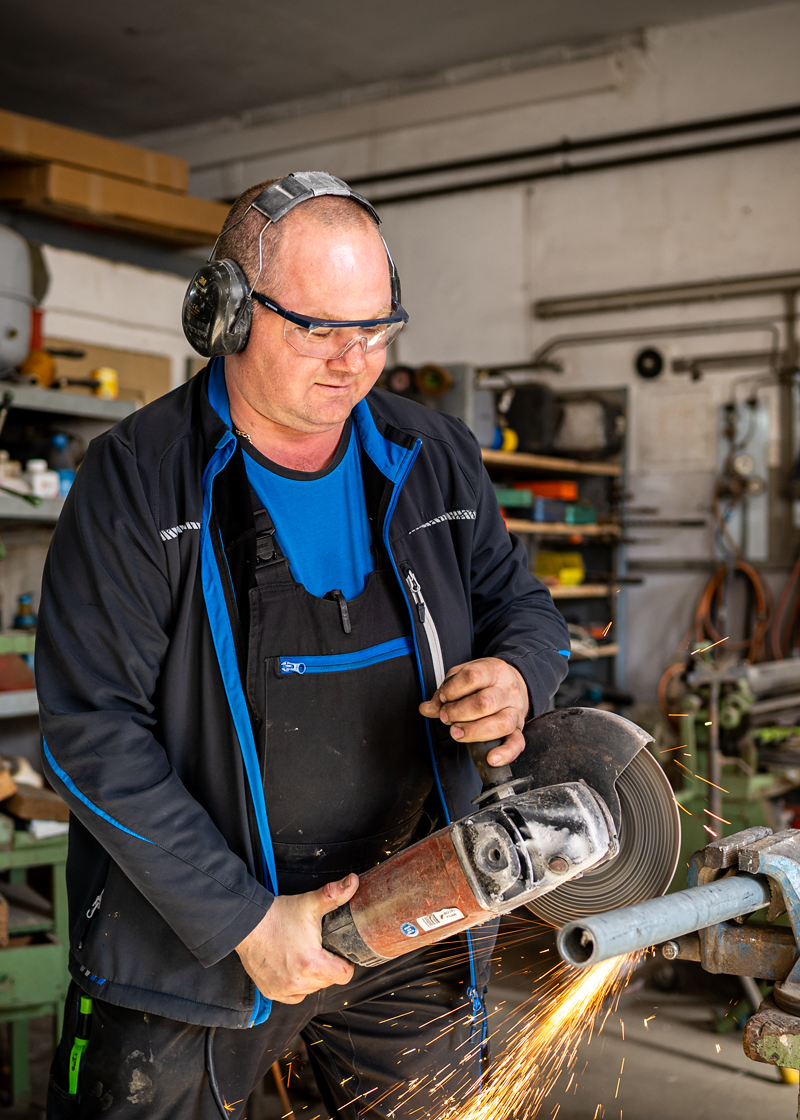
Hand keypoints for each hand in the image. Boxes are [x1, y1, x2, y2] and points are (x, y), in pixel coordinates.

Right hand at [235, 873, 358, 1003]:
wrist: (247, 924)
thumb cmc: (278, 916)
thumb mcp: (310, 903)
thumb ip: (335, 894)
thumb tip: (353, 882)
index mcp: (312, 964)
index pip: (344, 976)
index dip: (346, 963)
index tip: (339, 953)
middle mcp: (298, 982)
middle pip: (328, 982)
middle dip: (329, 968)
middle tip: (321, 950)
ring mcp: (284, 990)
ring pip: (311, 989)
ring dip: (313, 977)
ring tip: (306, 957)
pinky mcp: (272, 992)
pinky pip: (294, 996)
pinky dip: (297, 985)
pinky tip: (293, 969)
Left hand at [419, 657, 529, 765]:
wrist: (514, 682)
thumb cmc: (486, 681)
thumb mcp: (464, 676)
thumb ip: (445, 692)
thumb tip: (426, 708)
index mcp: (494, 670)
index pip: (473, 676)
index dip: (453, 690)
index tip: (444, 698)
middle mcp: (508, 690)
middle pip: (485, 703)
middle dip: (458, 713)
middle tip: (446, 717)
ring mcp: (515, 710)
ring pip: (501, 723)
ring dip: (474, 731)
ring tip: (457, 732)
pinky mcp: (519, 729)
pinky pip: (517, 743)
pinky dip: (505, 754)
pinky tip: (490, 758)